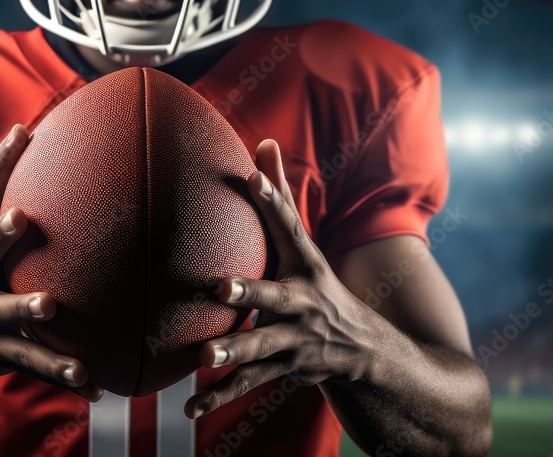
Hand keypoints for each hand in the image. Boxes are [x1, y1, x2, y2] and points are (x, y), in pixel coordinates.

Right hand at [0, 124, 103, 401]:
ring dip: (24, 310)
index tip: (22, 133)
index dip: (0, 163)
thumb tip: (60, 163)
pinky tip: (93, 384)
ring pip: (4, 316)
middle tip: (20, 219)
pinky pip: (31, 365)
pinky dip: (62, 374)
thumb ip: (9, 216)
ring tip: (49, 307)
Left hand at [184, 139, 375, 417]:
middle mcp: (302, 302)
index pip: (289, 227)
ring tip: (203, 358)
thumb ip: (279, 197)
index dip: (272, 200)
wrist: (364, 351)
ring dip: (234, 353)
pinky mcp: (284, 370)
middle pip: (275, 296)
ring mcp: (295, 339)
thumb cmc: (316, 283)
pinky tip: (188, 411)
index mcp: (304, 265)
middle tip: (219, 288)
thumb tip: (264, 141)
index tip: (252, 176)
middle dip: (249, 292)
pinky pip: (249, 385)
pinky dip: (219, 400)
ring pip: (262, 347)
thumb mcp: (302, 244)